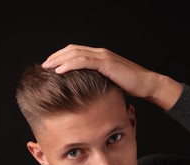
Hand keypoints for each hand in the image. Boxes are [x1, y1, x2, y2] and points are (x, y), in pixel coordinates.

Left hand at [42, 44, 181, 109]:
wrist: (147, 85)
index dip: (61, 57)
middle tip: (43, 66)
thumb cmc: (130, 86)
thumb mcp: (108, 82)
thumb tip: (82, 90)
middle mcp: (100, 53)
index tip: (49, 67)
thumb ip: (96, 81)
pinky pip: (84, 61)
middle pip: (72, 50)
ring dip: (58, 59)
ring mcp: (103, 56)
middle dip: (55, 57)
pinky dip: (69, 64)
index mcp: (100, 56)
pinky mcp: (106, 63)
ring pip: (75, 53)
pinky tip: (59, 71)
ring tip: (46, 67)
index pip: (75, 52)